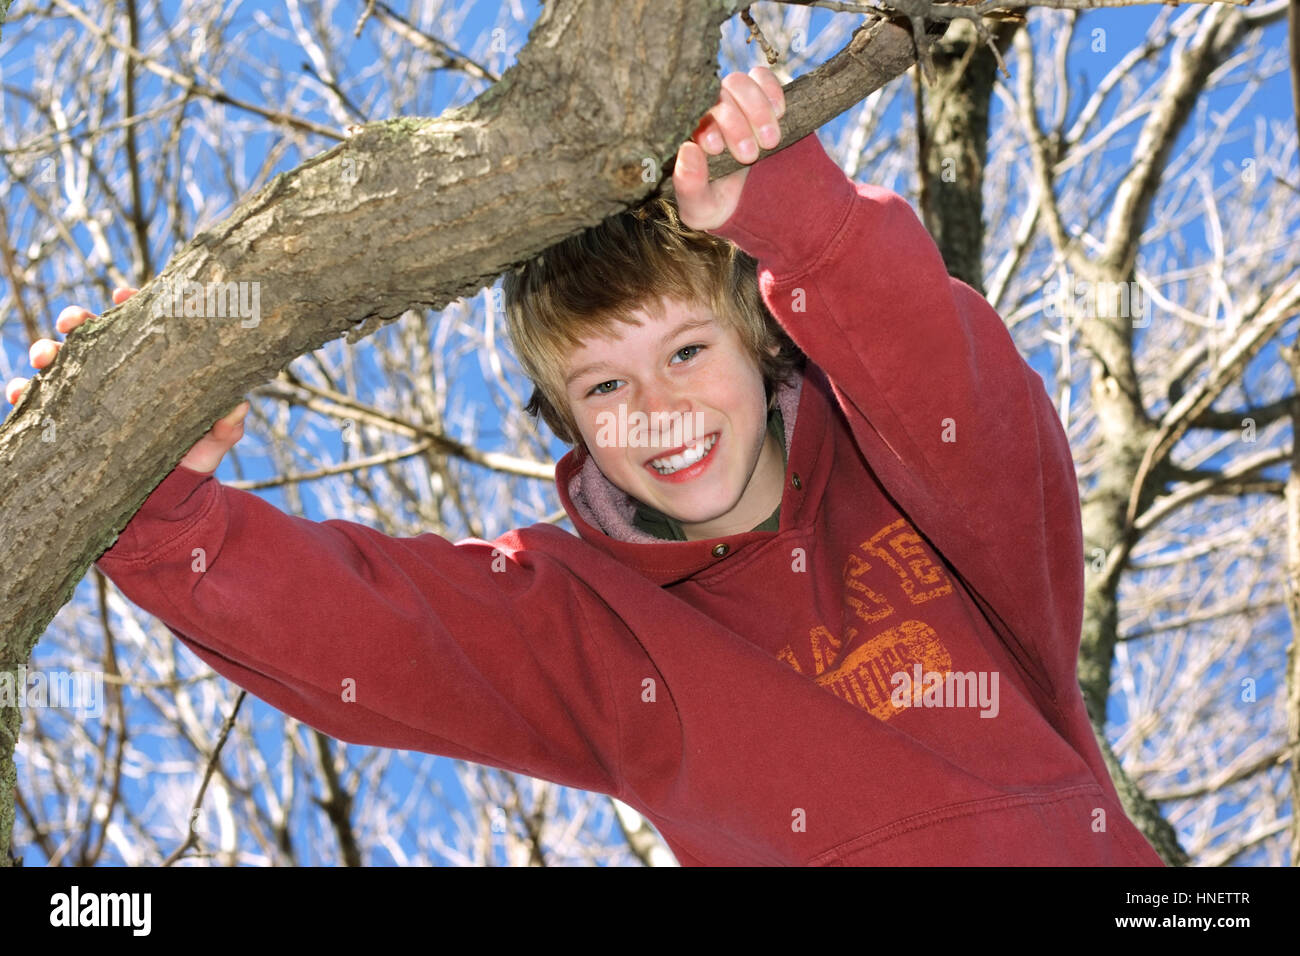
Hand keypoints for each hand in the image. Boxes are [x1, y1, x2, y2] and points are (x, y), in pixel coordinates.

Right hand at [4, 286, 249, 474]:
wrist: (166, 503)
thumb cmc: (191, 462)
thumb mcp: (211, 445)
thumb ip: (225, 428)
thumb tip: (240, 406)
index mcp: (152, 366)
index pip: (139, 326)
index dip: (129, 305)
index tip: (122, 295)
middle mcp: (116, 375)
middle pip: (91, 335)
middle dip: (76, 320)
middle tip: (72, 322)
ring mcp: (88, 397)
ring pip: (59, 362)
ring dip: (46, 351)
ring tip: (45, 357)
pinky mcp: (67, 423)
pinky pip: (37, 403)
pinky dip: (24, 393)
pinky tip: (20, 393)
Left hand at [672, 65, 785, 231]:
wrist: (754, 204)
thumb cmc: (718, 204)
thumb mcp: (701, 208)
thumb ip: (689, 186)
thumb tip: (688, 150)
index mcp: (688, 133)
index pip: (692, 115)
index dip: (707, 126)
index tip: (717, 149)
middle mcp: (708, 112)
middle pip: (717, 97)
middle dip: (736, 125)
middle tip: (749, 156)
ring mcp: (733, 101)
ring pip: (739, 83)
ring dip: (757, 109)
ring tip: (770, 141)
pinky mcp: (760, 96)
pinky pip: (763, 77)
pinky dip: (772, 91)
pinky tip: (780, 113)